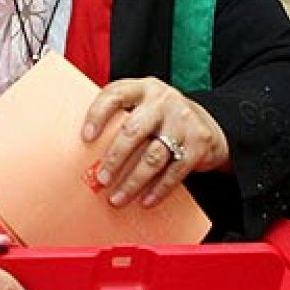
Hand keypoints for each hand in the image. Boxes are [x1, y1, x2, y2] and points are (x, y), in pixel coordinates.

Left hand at [80, 77, 229, 208]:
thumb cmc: (161, 119)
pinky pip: (175, 171)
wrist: (207, 123)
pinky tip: (145, 201)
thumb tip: (82, 150)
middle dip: (114, 159)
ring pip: (153, 156)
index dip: (97, 115)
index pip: (115, 95)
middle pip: (133, 130)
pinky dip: (158, 189)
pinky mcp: (199, 142)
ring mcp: (183, 120)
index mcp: (142, 88)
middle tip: (101, 179)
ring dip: (133, 182)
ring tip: (117, 198)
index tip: (86, 138)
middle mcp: (163, 100)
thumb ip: (119, 118)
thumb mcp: (141, 107)